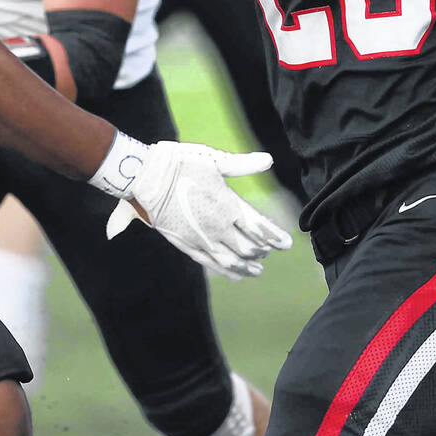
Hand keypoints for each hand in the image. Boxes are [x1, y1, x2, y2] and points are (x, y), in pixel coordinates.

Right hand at [105, 142, 292, 279]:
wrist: (147, 177)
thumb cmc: (181, 163)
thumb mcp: (214, 160)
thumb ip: (242, 164)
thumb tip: (270, 159)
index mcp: (227, 204)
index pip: (258, 227)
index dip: (275, 237)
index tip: (288, 244)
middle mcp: (217, 226)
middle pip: (248, 247)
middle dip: (262, 251)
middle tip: (269, 252)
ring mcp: (201, 238)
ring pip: (231, 260)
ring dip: (247, 266)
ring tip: (257, 271)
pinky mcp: (186, 245)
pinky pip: (210, 263)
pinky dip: (226, 271)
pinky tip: (234, 275)